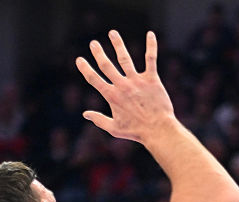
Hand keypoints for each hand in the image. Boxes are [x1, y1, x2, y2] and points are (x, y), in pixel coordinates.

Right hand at [76, 30, 174, 144]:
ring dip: (118, 45)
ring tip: (113, 33)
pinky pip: (151, 59)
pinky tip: (150, 34)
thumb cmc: (136, 131)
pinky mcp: (152, 80)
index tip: (79, 60)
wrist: (158, 130)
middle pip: (107, 66)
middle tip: (93, 43)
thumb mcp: (114, 129)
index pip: (94, 79)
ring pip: (125, 59)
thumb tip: (85, 114)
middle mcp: (123, 86)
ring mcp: (137, 81)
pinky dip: (151, 46)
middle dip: (99, 53)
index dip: (85, 69)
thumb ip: (99, 119)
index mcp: (112, 96)